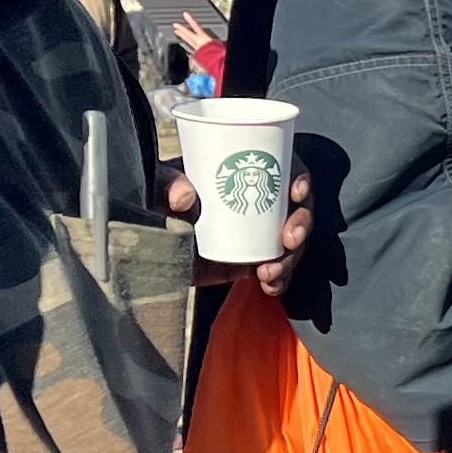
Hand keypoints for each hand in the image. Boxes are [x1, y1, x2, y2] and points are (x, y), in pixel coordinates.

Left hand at [167, 164, 315, 294]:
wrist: (150, 246)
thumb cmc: (157, 204)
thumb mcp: (158, 187)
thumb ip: (168, 185)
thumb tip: (184, 195)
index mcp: (243, 173)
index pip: (282, 167)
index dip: (298, 177)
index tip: (296, 192)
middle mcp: (258, 201)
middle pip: (296, 207)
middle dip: (301, 224)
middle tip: (289, 240)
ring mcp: (258, 233)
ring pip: (291, 241)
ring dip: (290, 258)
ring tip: (269, 272)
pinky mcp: (252, 260)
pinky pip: (277, 268)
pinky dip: (278, 278)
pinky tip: (270, 285)